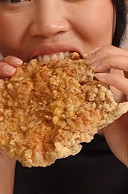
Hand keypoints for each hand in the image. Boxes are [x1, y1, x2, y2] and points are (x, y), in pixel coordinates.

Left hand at [86, 46, 127, 166]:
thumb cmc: (123, 139)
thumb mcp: (105, 117)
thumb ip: (96, 104)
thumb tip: (71, 96)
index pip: (118, 58)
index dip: (102, 53)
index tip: (83, 60)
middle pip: (124, 54)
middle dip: (104, 53)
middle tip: (86, 63)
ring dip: (108, 59)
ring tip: (91, 68)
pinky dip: (112, 79)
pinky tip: (99, 79)